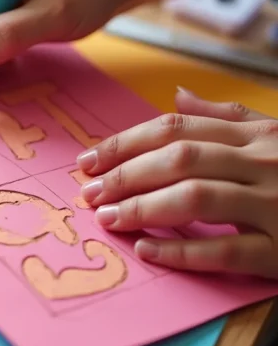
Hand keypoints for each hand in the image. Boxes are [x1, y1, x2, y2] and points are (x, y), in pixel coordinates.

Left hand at [77, 87, 277, 278]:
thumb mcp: (277, 134)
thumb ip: (227, 117)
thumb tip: (178, 93)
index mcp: (257, 136)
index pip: (177, 129)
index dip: (126, 143)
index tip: (88, 160)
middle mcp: (264, 164)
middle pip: (179, 159)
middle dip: (125, 174)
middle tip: (87, 191)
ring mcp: (275, 207)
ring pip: (197, 199)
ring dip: (143, 208)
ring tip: (107, 218)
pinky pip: (228, 252)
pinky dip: (183, 252)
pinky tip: (148, 250)